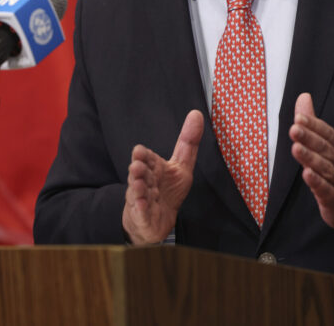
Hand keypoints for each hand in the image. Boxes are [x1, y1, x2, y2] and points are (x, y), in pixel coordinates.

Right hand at [122, 110, 203, 244]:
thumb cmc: (168, 191)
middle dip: (138, 170)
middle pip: (140, 174)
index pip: (146, 159)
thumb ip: (188, 142)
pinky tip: (142, 204)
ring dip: (137, 188)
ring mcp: (141, 198)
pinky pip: (140, 212)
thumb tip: (196, 114)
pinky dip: (140, 209)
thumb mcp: (182, 166)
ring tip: (138, 183)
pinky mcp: (142, 216)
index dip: (143, 156)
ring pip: (137, 192)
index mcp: (154, 168)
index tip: (139, 152)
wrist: (158, 220)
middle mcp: (145, 181)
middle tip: (137, 167)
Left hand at [289, 93, 333, 233]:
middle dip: (310, 139)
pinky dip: (318, 184)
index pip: (329, 135)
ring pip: (327, 170)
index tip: (299, 117)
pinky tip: (307, 175)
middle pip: (326, 150)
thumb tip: (303, 97)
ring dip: (311, 159)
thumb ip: (314, 124)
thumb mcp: (329, 148)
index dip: (315, 126)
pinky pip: (328, 192)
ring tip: (296, 148)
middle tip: (295, 129)